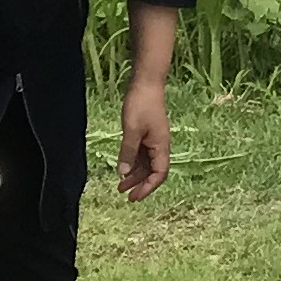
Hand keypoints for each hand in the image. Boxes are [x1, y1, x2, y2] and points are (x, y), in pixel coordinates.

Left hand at [117, 79, 171, 199]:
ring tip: (120, 185)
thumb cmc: (141, 105)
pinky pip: (141, 154)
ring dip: (134, 175)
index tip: (134, 197)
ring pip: (146, 164)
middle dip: (140, 184)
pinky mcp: (146, 134)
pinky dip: (133, 163)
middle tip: (125, 195)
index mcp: (161, 146)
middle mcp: (159, 146)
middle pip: (153, 172)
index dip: (147, 187)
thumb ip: (128, 153)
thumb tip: (123, 173)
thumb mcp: (132, 131)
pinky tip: (122, 168)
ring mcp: (153, 140)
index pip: (159, 174)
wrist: (146, 83)